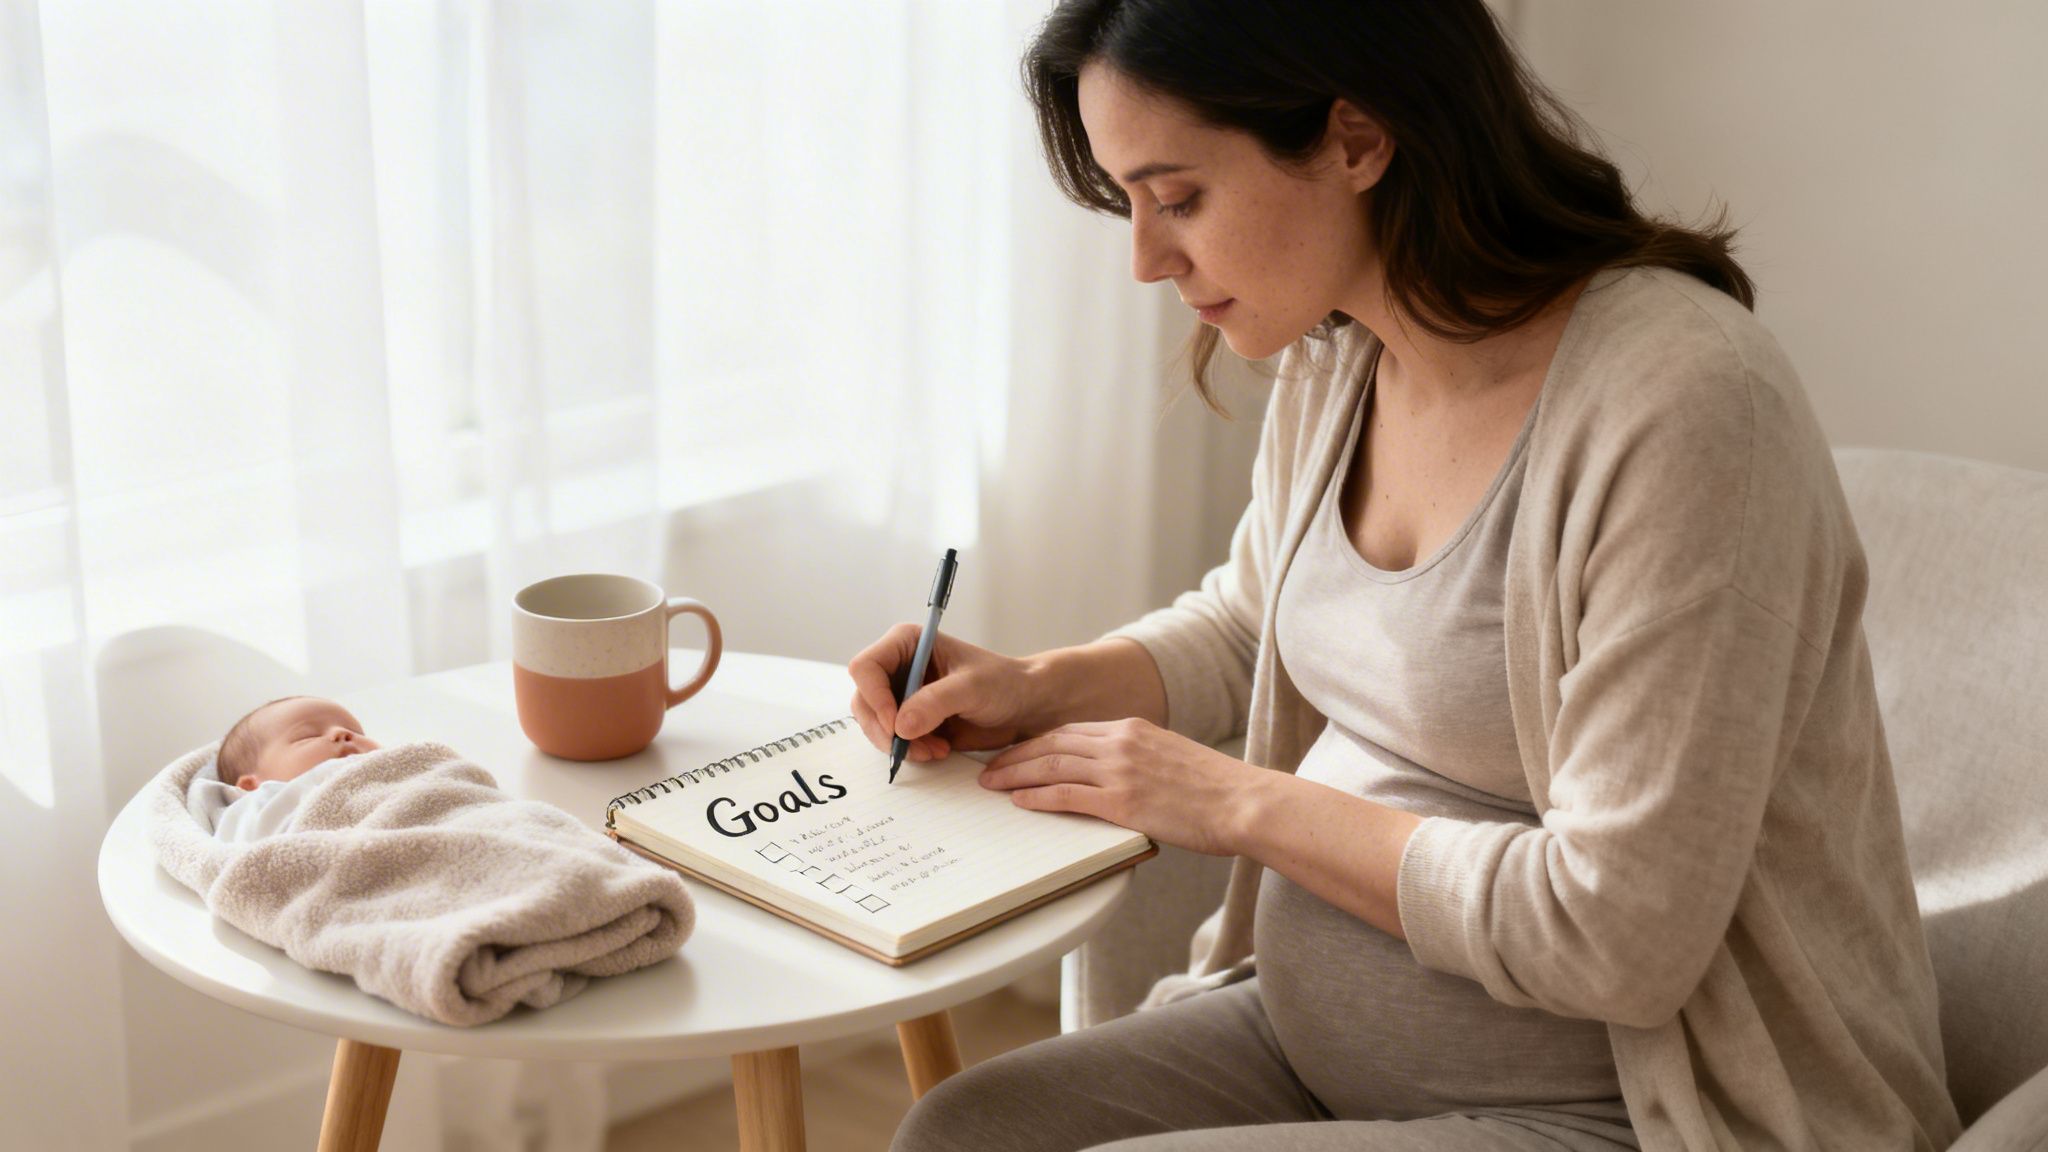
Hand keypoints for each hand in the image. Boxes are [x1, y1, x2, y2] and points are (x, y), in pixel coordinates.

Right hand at [847, 625, 1039, 761]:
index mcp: (907, 643)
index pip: (866, 667)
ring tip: (934, 750)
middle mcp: (899, 667)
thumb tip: (900, 725)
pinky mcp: (911, 720)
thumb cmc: (1004, 683)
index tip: (896, 724)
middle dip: (884, 728)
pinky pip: (892, 739)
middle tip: (910, 747)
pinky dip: (909, 751)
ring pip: (874, 724)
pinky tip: (938, 750)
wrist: (1024, 706)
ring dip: (898, 744)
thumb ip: (935, 702)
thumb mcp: (972, 688)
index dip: (874, 697)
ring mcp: (902, 695)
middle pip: (864, 700)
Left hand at [978, 719, 1255, 856]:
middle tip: (989, 766)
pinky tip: (1019, 801)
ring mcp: (1120, 770)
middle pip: (1052, 743)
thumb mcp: (1172, 758)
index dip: (1036, 741)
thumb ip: (1140, 760)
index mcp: (1133, 728)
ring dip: (1016, 775)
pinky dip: (1038, 796)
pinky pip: (1067, 795)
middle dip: (1016, 755)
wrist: (1244, 802)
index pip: (1070, 731)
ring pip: (1052, 765)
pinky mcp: (1122, 801)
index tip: (1016, 751)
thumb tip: (1117, 776)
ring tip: (991, 784)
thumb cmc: (1216, 790)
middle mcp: (1122, 742)